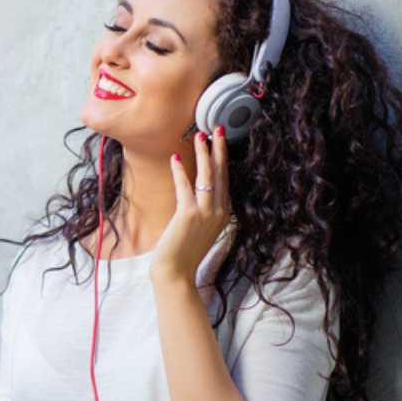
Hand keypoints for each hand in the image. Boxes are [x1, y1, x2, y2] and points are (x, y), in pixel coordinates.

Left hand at [151, 127, 231, 284]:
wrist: (177, 272)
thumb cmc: (184, 252)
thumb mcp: (199, 229)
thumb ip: (201, 211)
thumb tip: (196, 193)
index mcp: (224, 214)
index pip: (225, 180)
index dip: (223, 160)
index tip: (220, 142)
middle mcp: (219, 211)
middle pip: (221, 173)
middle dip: (219, 149)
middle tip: (217, 128)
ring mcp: (206, 213)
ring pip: (207, 176)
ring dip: (203, 154)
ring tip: (199, 136)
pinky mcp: (189, 215)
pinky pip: (185, 187)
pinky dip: (180, 171)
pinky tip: (175, 158)